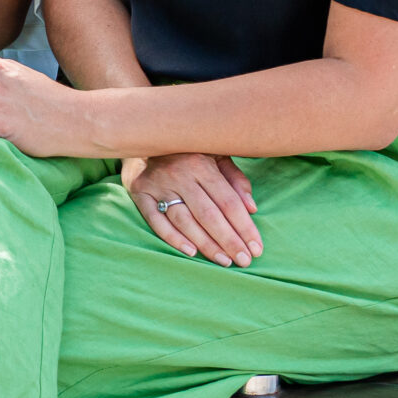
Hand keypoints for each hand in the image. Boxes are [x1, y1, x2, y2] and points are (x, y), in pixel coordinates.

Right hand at [125, 152, 259, 265]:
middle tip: (244, 261)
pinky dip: (173, 238)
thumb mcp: (215, 155)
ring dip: (206, 244)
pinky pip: (156, 221)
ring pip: (185, 221)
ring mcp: (158, 185)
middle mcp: (180, 175)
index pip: (228, 202)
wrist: (145, 135)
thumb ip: (235, 179)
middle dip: (229, 241)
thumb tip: (251, 208)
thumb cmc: (188, 150)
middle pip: (208, 215)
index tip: (256, 248)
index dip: (244, 227)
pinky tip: (190, 252)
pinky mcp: (140, 193)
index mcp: (202, 165)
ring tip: (224, 261)